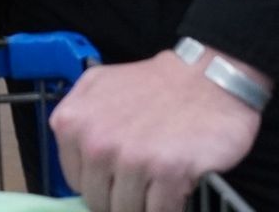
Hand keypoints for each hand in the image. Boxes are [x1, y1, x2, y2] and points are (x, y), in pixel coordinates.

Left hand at [51, 47, 266, 211]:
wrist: (206, 80)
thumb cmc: (153, 85)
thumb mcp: (96, 87)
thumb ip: (76, 123)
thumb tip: (76, 168)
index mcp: (72, 122)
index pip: (75, 181)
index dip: (98, 183)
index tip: (114, 177)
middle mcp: (96, 142)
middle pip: (98, 201)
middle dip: (119, 197)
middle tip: (140, 181)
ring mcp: (132, 158)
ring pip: (127, 210)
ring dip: (144, 204)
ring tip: (157, 181)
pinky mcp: (168, 173)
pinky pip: (159, 211)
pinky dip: (168, 207)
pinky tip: (175, 186)